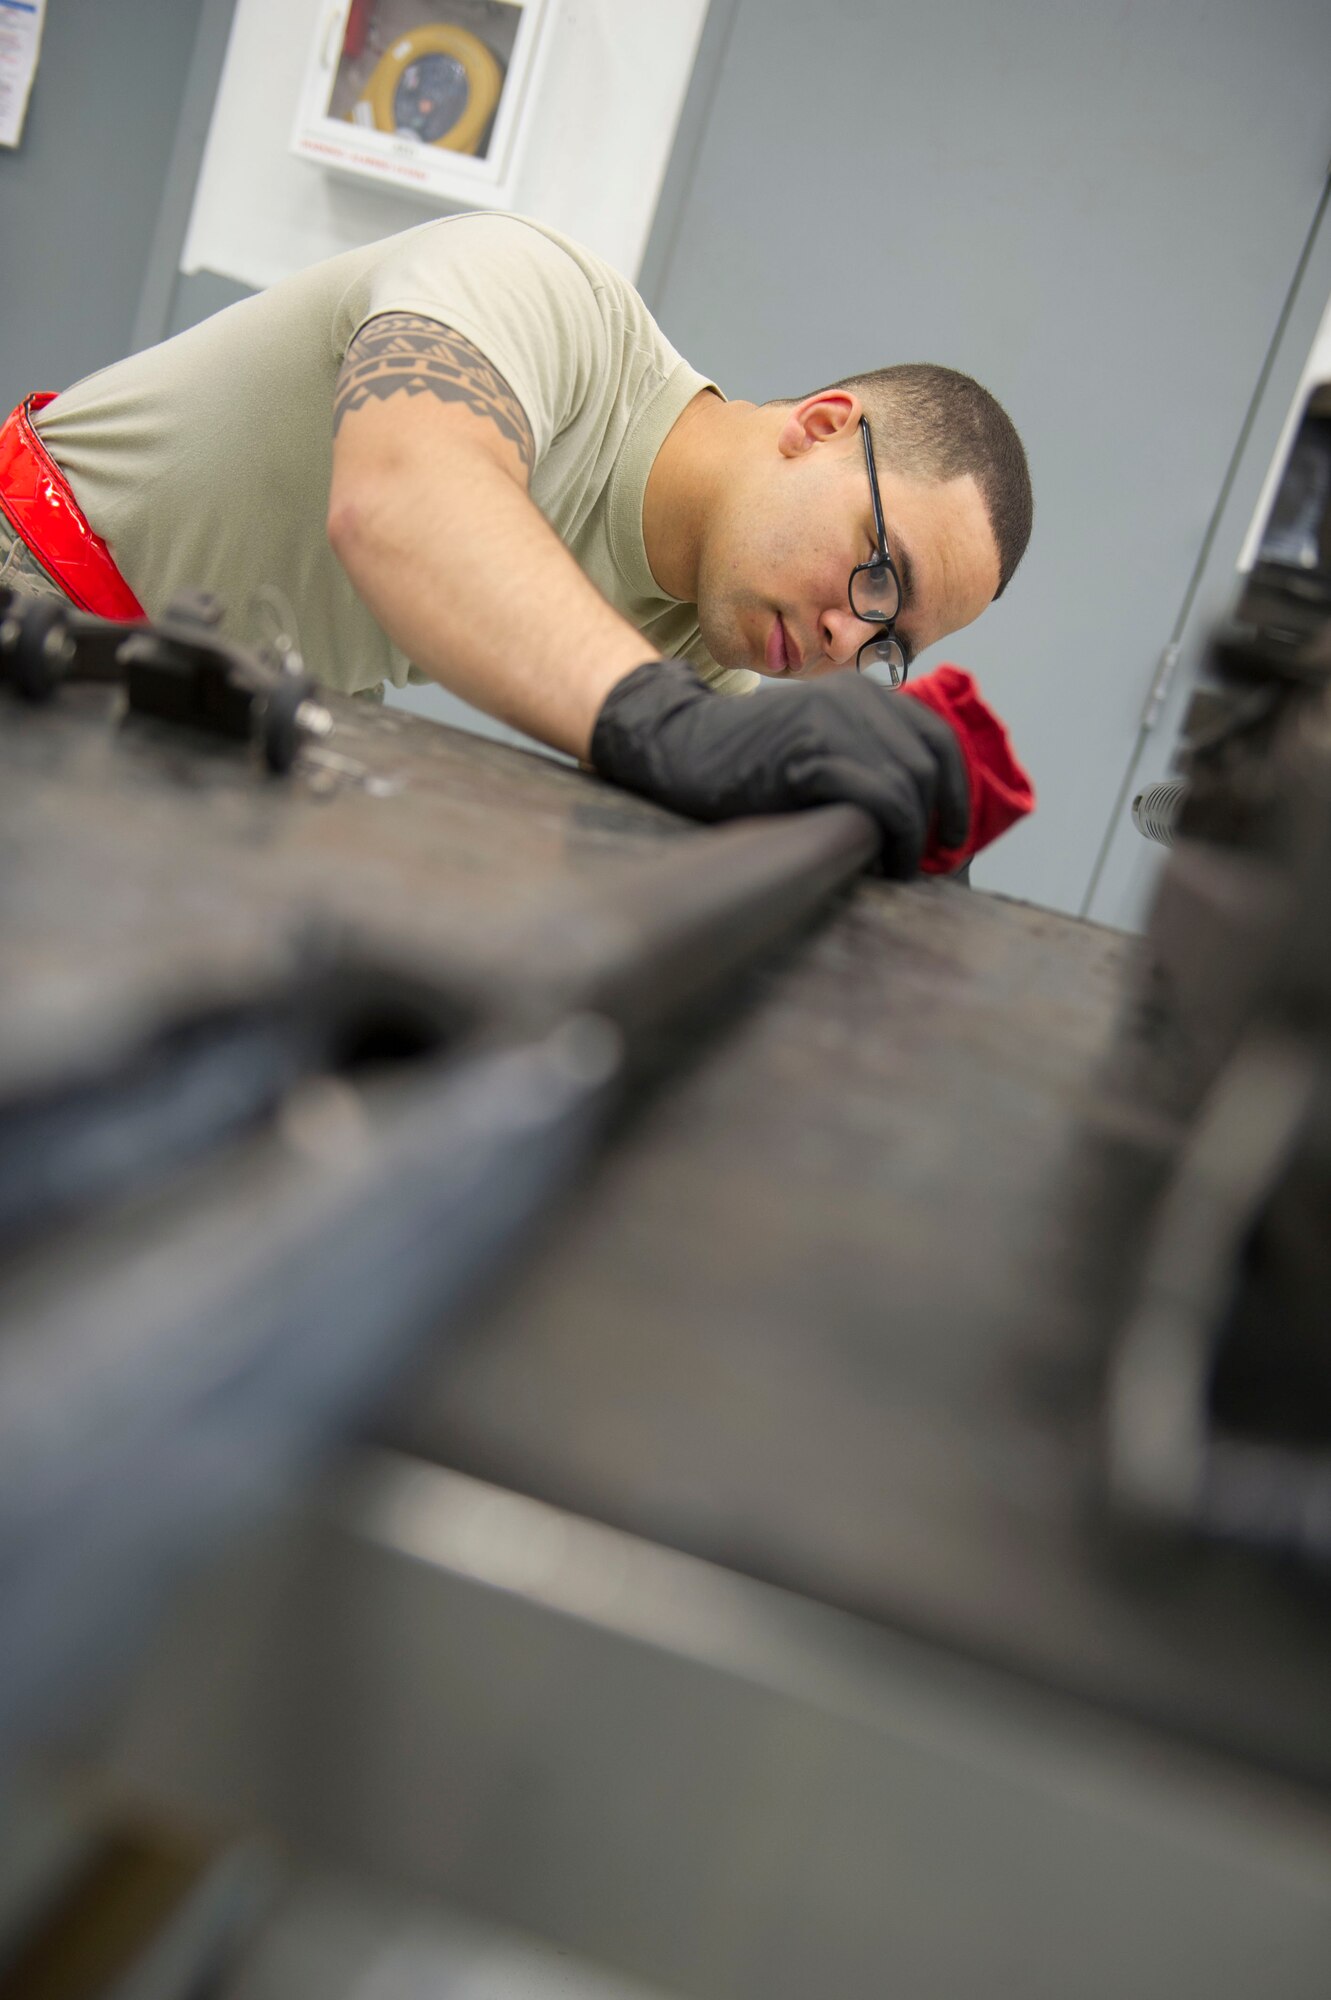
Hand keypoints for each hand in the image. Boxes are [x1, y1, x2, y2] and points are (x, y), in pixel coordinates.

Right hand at [590, 660, 969, 877]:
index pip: (937, 738)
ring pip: (909, 784)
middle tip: (925, 861)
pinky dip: (891, 838)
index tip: (953, 834)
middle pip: (929, 764)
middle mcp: (855, 698)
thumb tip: (919, 811)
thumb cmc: (745, 761)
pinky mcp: (809, 755)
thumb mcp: (815, 740)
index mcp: (862, 692)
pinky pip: (878, 798)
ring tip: (900, 870)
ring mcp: (831, 723)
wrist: (678, 747)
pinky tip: (880, 864)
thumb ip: (862, 755)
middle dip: (938, 820)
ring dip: (913, 838)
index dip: (957, 790)